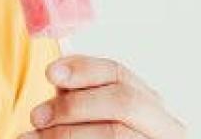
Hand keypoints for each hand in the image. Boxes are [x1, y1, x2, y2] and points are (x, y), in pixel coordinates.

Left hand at [23, 54, 186, 137]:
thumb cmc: (98, 136)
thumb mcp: (92, 112)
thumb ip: (80, 93)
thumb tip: (58, 71)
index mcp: (151, 103)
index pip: (119, 73)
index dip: (84, 69)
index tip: (50, 72)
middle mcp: (165, 124)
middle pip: (123, 102)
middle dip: (75, 106)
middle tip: (37, 116)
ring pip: (115, 133)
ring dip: (68, 133)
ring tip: (36, 137)